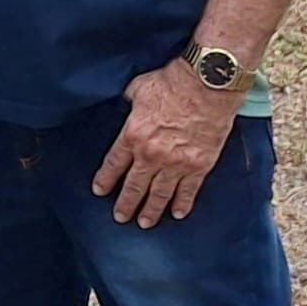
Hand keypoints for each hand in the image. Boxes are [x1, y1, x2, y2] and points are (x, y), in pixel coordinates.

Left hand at [91, 59, 240, 225]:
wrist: (206, 86)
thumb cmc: (171, 83)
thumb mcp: (139, 89)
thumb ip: (130, 103)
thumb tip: (127, 104)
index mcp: (133, 135)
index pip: (114, 164)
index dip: (106, 179)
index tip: (100, 191)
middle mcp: (152, 154)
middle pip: (135, 185)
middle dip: (126, 203)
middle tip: (120, 217)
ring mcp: (176, 163)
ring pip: (160, 193)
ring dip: (151, 210)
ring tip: (144, 223)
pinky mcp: (199, 165)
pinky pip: (188, 190)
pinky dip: (182, 203)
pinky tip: (177, 214)